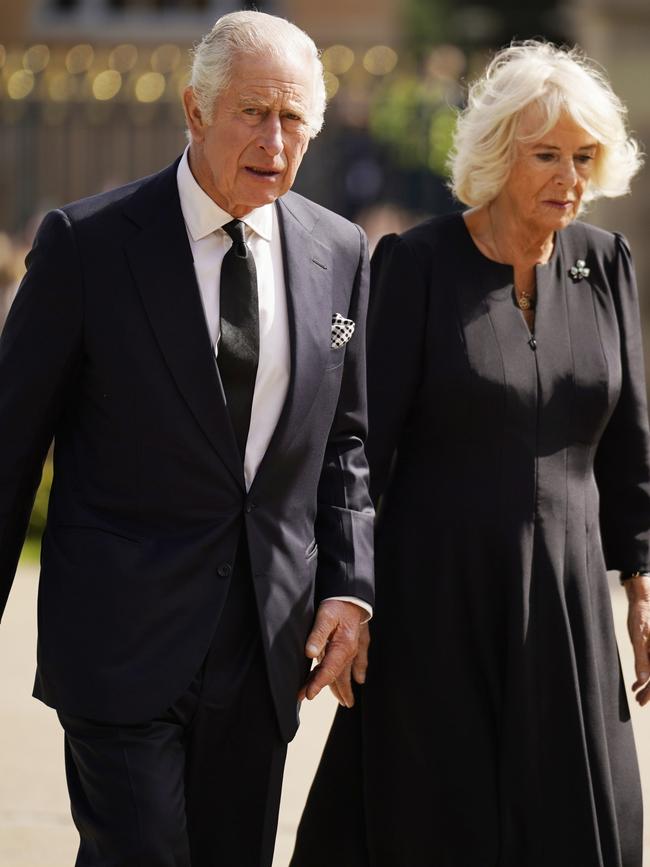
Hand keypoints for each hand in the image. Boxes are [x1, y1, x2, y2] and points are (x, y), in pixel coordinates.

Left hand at [298, 600, 364, 705]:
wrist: (355, 592)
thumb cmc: (338, 603)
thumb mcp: (325, 615)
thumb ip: (317, 634)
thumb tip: (310, 653)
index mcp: (342, 647)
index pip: (328, 671)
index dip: (317, 684)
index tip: (307, 695)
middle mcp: (350, 651)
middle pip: (338, 675)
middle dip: (327, 689)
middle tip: (312, 699)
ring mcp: (356, 646)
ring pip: (347, 670)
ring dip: (342, 685)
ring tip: (344, 701)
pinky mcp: (360, 640)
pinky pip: (360, 660)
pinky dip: (359, 670)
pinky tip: (360, 678)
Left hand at [624, 576, 649, 705]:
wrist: (642, 602)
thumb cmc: (641, 617)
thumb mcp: (639, 637)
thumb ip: (642, 659)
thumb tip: (643, 680)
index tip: (644, 701)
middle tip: (638, 702)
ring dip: (648, 685)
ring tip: (636, 695)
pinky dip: (645, 675)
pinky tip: (636, 683)